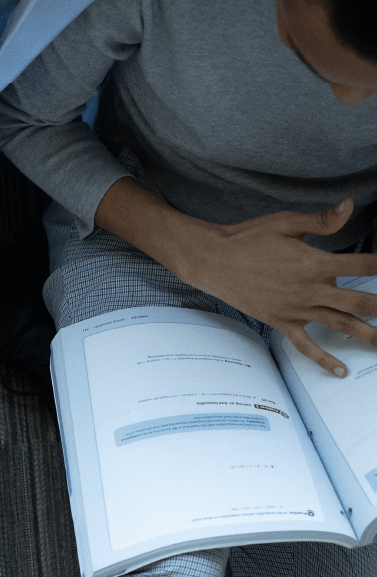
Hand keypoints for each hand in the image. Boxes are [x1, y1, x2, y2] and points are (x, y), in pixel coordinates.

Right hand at [180, 198, 376, 375]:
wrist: (214, 262)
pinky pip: (306, 345)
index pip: (363, 264)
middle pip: (359, 301)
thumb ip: (323, 220)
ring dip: (368, 335)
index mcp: (315, 262)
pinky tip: (341, 370)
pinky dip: (323, 359)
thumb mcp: (287, 223)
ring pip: (341, 325)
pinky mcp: (282, 322)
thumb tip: (351, 206)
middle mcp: (310, 289)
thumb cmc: (249, 238)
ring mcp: (297, 309)